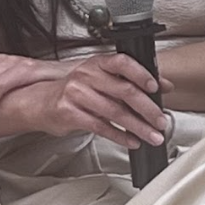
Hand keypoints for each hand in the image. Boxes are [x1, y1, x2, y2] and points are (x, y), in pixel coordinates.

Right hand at [27, 53, 173, 150]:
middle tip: (161, 121)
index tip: (157, 88)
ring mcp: (76, 94)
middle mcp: (87, 76)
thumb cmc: (75, 90)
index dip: (142, 74)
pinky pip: (101, 127)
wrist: (39, 102)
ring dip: (138, 127)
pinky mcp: (70, 114)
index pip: (123, 63)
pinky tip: (132, 141)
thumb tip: (165, 85)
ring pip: (115, 112)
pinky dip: (120, 136)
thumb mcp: (102, 78)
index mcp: (98, 63)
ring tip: (152, 136)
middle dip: (147, 109)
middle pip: (124, 91)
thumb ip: (132, 79)